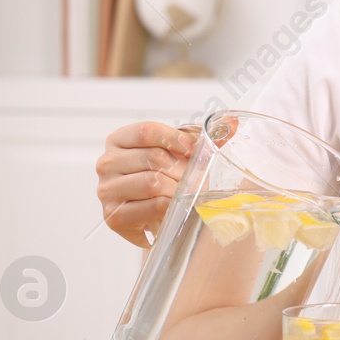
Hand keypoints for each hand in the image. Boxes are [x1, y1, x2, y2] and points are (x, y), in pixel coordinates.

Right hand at [95, 121, 196, 248]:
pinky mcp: (113, 216)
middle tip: (197, 180)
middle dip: (182, 169)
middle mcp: (107, 163)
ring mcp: (107, 190)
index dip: (174, 138)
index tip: (194, 148)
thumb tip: (233, 123)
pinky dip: (168, 208)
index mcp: (118, 140)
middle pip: (153, 157)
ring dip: (178, 190)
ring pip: (152, 182)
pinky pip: (149, 207)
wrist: (149, 216)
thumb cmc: (161, 179)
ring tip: (187, 195)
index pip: (146, 131)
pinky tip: (174, 209)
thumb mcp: (174, 154)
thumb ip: (200, 138)